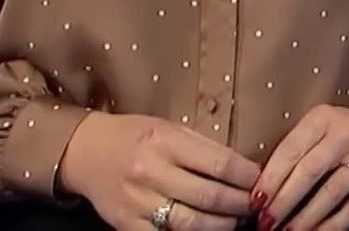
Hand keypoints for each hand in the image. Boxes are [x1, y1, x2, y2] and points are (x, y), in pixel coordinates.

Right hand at [58, 110, 261, 228]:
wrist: (88, 153)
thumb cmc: (134, 135)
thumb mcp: (166, 127)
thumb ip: (200, 146)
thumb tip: (241, 167)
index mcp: (163, 140)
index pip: (217, 161)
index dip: (245, 175)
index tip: (260, 179)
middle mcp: (150, 171)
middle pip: (208, 196)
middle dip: (240, 203)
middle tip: (256, 204)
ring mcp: (138, 203)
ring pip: (192, 224)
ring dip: (223, 225)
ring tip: (237, 220)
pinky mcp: (128, 227)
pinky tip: (207, 230)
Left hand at [248, 105, 348, 230]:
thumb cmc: (340, 133)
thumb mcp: (319, 127)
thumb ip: (297, 148)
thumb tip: (264, 184)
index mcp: (322, 117)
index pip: (291, 149)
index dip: (271, 177)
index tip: (255, 200)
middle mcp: (345, 133)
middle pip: (309, 171)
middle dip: (284, 201)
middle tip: (266, 222)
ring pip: (331, 193)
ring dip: (305, 218)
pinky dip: (332, 225)